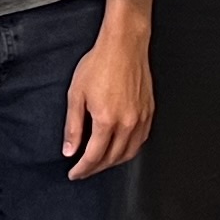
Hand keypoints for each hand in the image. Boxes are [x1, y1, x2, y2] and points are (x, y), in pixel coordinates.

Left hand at [62, 21, 154, 177]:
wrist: (123, 45)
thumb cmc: (100, 64)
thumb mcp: (76, 94)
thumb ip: (73, 126)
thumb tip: (70, 149)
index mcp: (107, 120)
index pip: (94, 156)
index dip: (82, 169)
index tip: (74, 173)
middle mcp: (127, 123)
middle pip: (112, 158)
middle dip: (96, 168)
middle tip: (83, 170)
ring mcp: (141, 118)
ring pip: (129, 152)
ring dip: (113, 162)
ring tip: (100, 163)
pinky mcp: (149, 112)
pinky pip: (141, 140)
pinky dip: (129, 150)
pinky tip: (120, 148)